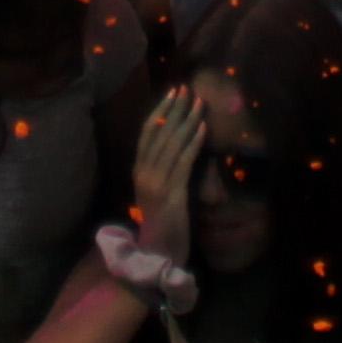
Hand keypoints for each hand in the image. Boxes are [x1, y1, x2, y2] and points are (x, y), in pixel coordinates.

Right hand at [133, 86, 203, 268]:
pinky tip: (202, 128)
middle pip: (160, 133)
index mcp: (138, 171)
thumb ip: (161, 170)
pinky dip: (193, 142)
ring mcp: (156, 183)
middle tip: (188, 89)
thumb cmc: (161, 222)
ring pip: (172, 143)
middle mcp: (144, 173)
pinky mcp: (172, 193)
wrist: (157, 253)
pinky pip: (183, 161)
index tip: (173, 93)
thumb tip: (175, 144)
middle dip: (175, 109)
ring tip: (199, 102)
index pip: (147, 133)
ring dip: (187, 120)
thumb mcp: (156, 191)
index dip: (160, 110)